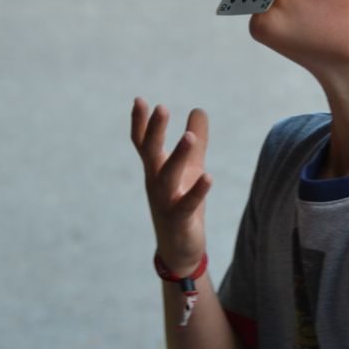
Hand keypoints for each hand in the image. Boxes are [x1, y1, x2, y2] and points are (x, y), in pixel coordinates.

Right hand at [131, 98, 211, 275]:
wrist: (179, 249)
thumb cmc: (182, 203)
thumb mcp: (191, 167)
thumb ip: (197, 141)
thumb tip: (198, 109)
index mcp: (156, 169)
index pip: (143, 143)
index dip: (140, 123)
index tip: (139, 99)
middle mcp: (156, 183)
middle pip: (150, 154)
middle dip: (154, 132)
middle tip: (161, 108)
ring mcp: (165, 201)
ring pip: (167, 176)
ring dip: (178, 156)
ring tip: (189, 136)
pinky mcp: (179, 220)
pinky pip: (186, 204)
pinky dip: (197, 191)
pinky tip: (208, 177)